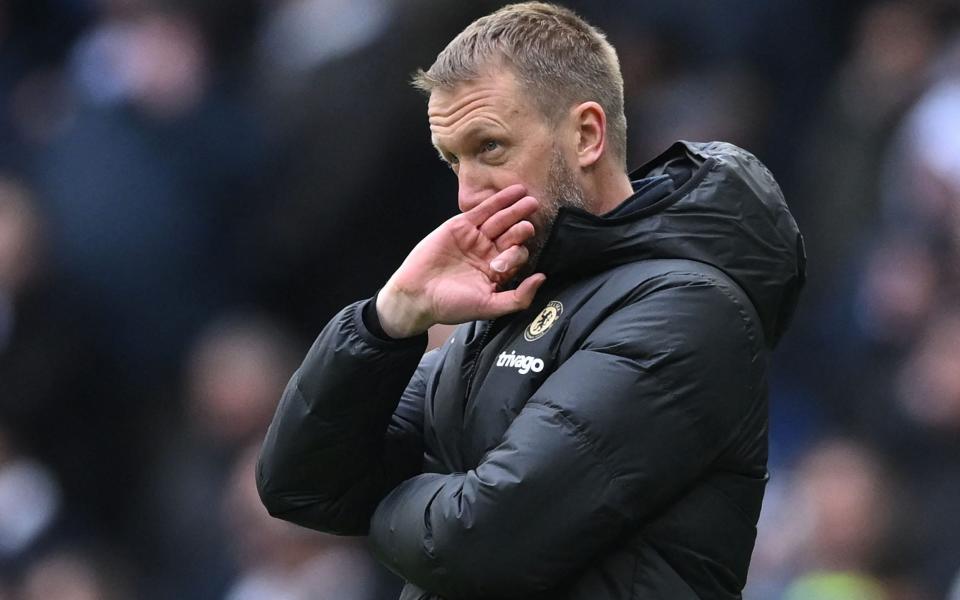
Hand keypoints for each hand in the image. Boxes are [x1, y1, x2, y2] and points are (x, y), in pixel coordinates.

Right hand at [376, 184, 546, 337]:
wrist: (417, 294)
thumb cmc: (452, 305)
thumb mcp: (489, 307)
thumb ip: (519, 297)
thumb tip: (542, 278)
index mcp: (496, 272)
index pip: (516, 257)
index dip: (518, 254)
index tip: (512, 256)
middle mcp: (488, 253)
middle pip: (512, 235)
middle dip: (523, 227)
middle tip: (532, 221)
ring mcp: (475, 238)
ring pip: (501, 220)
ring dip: (516, 210)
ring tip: (531, 201)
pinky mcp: (461, 225)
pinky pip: (483, 211)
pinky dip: (498, 201)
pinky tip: (514, 192)